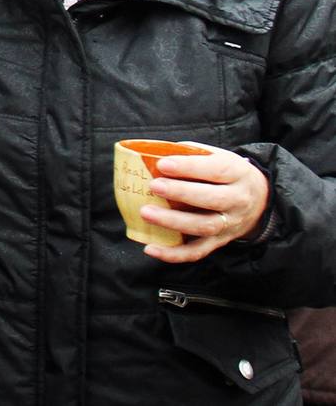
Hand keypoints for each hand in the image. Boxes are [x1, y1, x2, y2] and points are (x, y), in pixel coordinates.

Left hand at [139, 143, 270, 262]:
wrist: (260, 200)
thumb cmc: (227, 174)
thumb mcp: (219, 156)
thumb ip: (191, 153)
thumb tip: (154, 151)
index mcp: (237, 174)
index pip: (216, 170)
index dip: (189, 167)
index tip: (163, 164)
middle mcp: (238, 200)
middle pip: (211, 199)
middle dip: (181, 193)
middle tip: (154, 186)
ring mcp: (229, 224)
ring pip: (204, 226)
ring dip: (173, 222)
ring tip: (146, 213)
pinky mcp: (219, 242)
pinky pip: (198, 251)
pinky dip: (174, 254)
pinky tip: (151, 249)